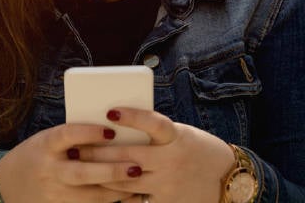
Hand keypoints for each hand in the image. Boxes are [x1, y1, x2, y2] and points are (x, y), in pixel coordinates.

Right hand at [0, 123, 141, 202]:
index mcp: (44, 145)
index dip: (88, 133)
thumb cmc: (38, 153)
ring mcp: (52, 193)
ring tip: (137, 182)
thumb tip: (112, 130)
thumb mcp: (47, 139)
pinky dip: (107, 202)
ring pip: (89, 196)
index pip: (66, 135)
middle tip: (135, 167)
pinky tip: (125, 196)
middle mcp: (48, 169)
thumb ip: (73, 138)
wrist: (8, 183)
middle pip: (81, 173)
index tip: (111, 130)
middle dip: (110, 171)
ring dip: (115, 191)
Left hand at [79, 108, 235, 202]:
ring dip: (102, 174)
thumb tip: (115, 129)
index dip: (133, 117)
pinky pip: (136, 200)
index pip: (153, 123)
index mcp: (177, 137)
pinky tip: (103, 189)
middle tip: (77, 148)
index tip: (110, 111)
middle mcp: (172, 160)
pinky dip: (119, 195)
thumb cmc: (196, 149)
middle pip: (128, 155)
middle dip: (99, 152)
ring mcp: (169, 184)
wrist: (227, 179)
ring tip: (82, 167)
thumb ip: (154, 135)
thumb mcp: (180, 135)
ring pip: (126, 180)